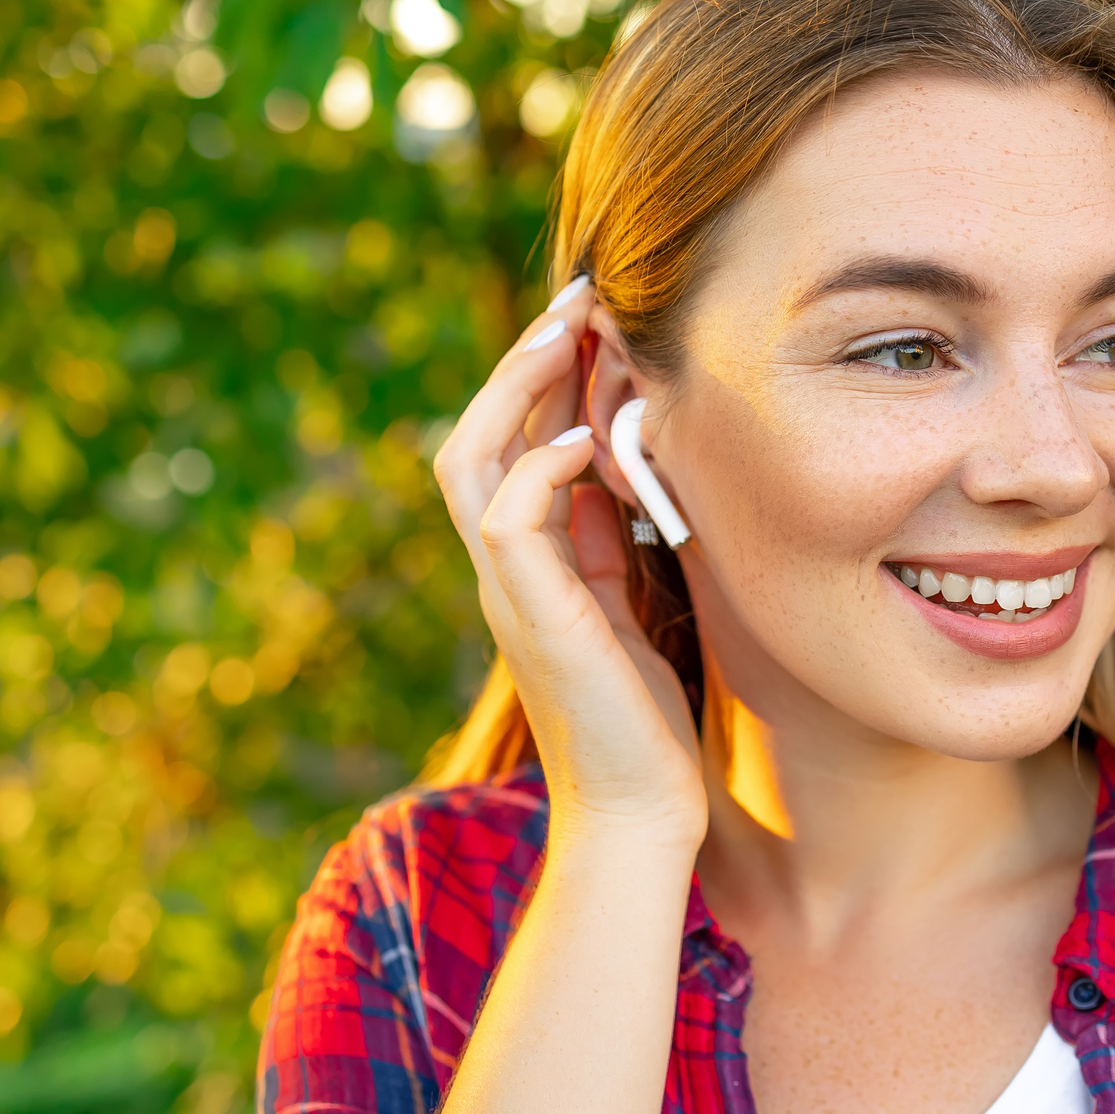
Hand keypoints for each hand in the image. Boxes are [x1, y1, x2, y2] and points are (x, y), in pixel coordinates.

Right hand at [431, 279, 705, 849]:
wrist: (640, 814)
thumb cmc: (642, 720)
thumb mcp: (628, 607)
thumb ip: (607, 542)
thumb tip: (608, 469)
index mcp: (528, 565)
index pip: (509, 449)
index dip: (540, 382)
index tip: (590, 320)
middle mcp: (506, 571)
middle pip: (475, 438)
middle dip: (521, 363)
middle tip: (577, 299)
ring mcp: (511, 593)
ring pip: (473, 463)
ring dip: (517, 392)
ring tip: (568, 336)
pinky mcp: (535, 617)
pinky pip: (508, 518)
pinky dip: (544, 468)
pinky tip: (593, 439)